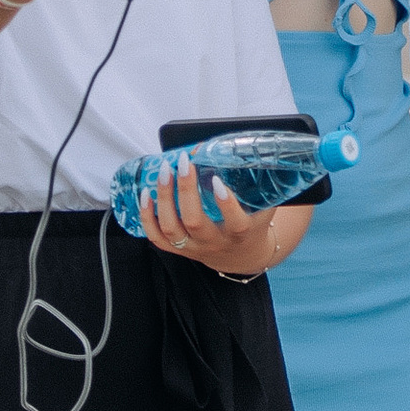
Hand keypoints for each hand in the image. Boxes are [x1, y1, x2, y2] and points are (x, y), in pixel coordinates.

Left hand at [136, 155, 287, 277]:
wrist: (241, 256)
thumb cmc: (252, 225)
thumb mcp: (263, 208)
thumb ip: (260, 188)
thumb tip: (253, 154)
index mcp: (240, 234)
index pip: (236, 223)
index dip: (227, 204)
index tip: (218, 180)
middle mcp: (215, 243)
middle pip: (194, 222)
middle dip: (186, 190)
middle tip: (184, 162)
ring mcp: (194, 248)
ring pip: (172, 228)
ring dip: (164, 199)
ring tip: (164, 172)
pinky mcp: (179, 250)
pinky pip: (157, 238)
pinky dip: (147, 217)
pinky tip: (146, 195)